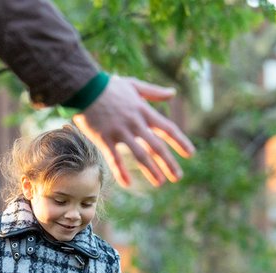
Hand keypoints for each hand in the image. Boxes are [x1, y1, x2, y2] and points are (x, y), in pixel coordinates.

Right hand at [74, 76, 195, 188]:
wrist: (85, 87)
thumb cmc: (109, 86)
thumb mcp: (134, 85)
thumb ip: (154, 92)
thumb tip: (173, 93)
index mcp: (144, 111)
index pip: (168, 129)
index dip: (180, 142)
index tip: (190, 154)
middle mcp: (136, 123)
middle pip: (157, 146)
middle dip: (169, 163)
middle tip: (178, 177)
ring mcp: (120, 132)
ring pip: (140, 154)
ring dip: (151, 170)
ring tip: (160, 183)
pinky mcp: (104, 138)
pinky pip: (114, 158)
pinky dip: (120, 172)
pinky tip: (127, 184)